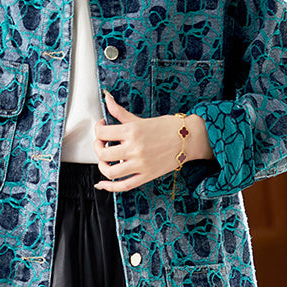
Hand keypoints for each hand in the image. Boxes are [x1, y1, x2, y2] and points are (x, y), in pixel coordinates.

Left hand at [93, 90, 213, 192]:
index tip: (101, 127)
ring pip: (110, 172)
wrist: (189, 138)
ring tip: (105, 160)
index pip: (102, 133)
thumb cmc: (168, 127)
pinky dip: (110, 187)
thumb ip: (120, 112)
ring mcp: (140, 164)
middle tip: (101, 143)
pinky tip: (103, 183)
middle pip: (103, 153)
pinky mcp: (146, 176)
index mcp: (132, 131)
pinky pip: (124, 186)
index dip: (97, 129)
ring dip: (102, 166)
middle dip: (97, 147)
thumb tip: (107, 98)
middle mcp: (134, 149)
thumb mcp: (140, 118)